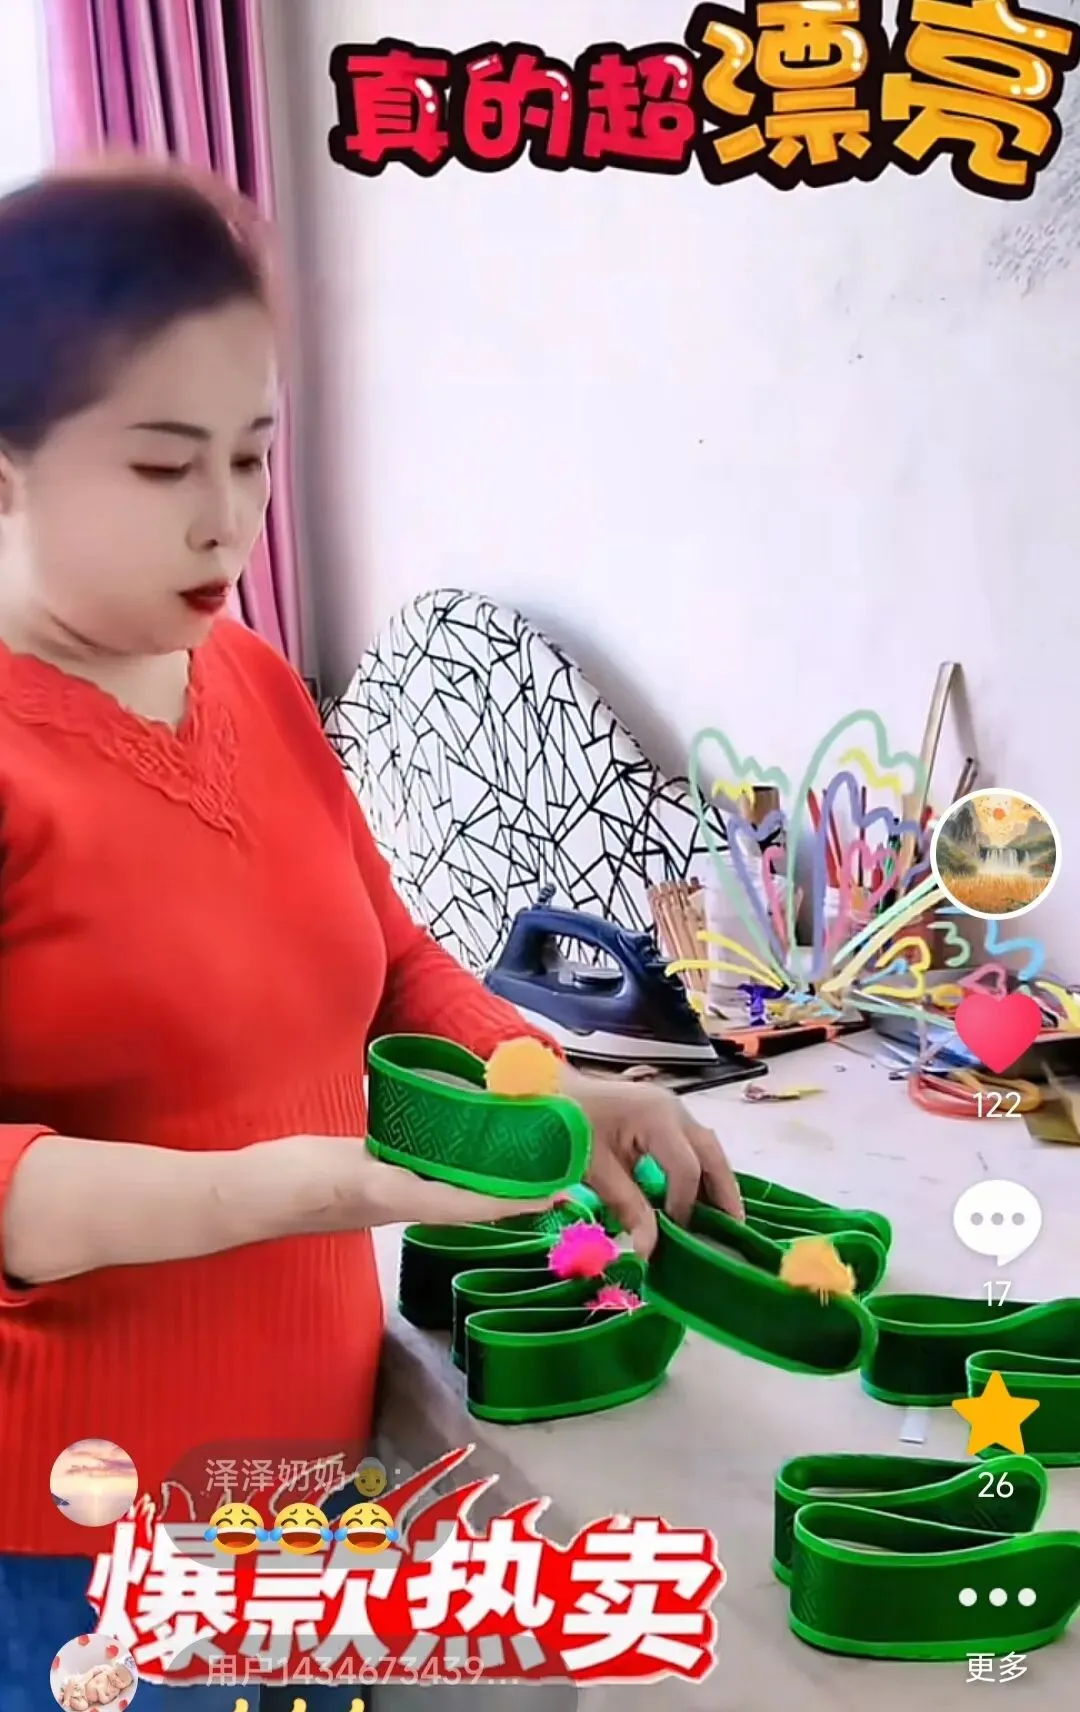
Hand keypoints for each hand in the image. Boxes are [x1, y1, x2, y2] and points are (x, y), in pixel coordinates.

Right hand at [296, 1137, 554, 1233]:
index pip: (465, 1205)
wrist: (243, 1194)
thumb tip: (394, 1182)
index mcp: (395, 1201)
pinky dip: (455, 1160)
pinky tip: (468, 1142)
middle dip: (511, 1192)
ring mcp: (387, 1191)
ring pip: (451, 1186)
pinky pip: (426, 1170)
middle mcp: (399, 1201)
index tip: (549, 1194)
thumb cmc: (283, 1186)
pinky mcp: (373, 1175)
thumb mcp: (331, 1180)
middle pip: (469, 1199)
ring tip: (526, 1158)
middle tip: (556, 1174)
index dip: (508, 1202)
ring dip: (489, 1178)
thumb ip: (364, 1182)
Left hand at [560, 1069, 742, 1257]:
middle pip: (712, 1153)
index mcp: (656, 1117)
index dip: (686, 1205)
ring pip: (707, 1148)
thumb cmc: (569, 1123)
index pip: (686, 1169)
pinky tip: (699, 1198)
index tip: (677, 1235)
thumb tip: (649, 1250)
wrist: (550, 1089)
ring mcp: (671, 1109)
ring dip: (716, 1181)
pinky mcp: (663, 1114)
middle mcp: (673, 1109)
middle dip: (725, 1191)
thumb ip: (625, 1206)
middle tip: (735, 1230)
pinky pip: (692, 1144)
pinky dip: (700, 1171)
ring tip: (724, 1219)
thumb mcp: (594, 1167)